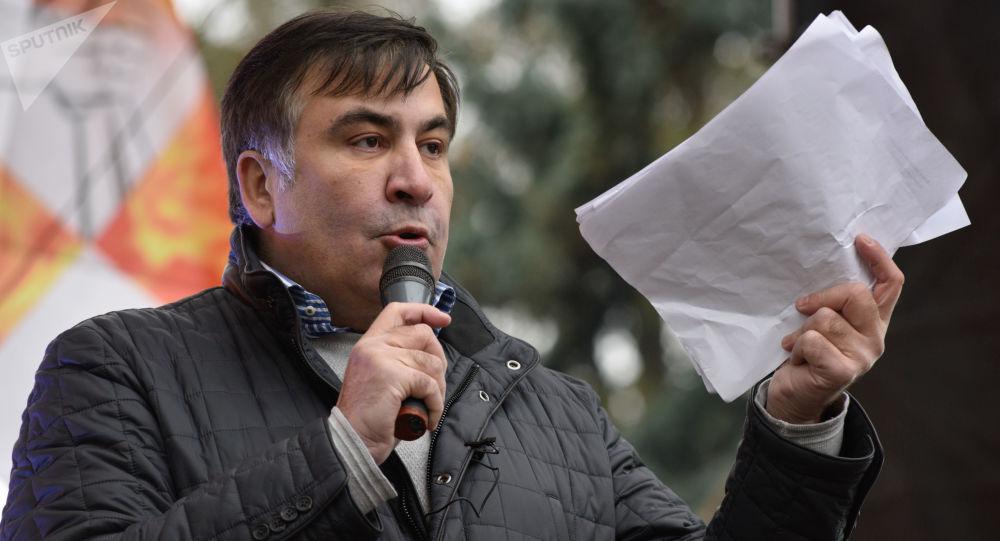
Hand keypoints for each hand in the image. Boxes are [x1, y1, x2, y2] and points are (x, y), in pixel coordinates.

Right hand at [337, 303, 450, 463]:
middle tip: (435, 386)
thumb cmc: (369, 419)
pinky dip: (436, 404)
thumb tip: (431, 354)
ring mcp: (381, 358)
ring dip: (438, 388)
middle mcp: (373, 346)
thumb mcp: (381, 380)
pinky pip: (430, 384)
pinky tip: (428, 418)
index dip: (424, 311)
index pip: (397, 311)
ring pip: (431, 361)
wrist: (352, 442)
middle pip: (423, 334)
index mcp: (368, 345)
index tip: (443, 319)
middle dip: (439, 360)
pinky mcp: (392, 375)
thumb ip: (398, 360)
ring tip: (428, 406)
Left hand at [767, 234, 903, 423]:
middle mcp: (875, 338)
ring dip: (802, 329)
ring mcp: (862, 357)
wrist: (795, 397)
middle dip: (821, 298)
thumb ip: (833, 302)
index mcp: (874, 322)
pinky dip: (796, 346)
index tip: (860, 240)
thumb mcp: (822, 323)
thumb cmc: (807, 354)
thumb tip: (821, 267)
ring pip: (825, 318)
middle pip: (854, 294)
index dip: (879, 258)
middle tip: (802, 310)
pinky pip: (811, 340)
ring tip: (800, 344)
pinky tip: (797, 358)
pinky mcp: (842, 371)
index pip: (891, 284)